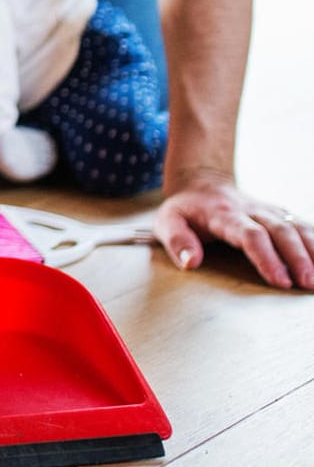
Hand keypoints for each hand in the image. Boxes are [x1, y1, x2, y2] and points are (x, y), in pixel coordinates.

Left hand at [154, 174, 313, 288]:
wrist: (202, 182)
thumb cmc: (185, 209)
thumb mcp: (166, 221)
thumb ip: (176, 240)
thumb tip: (190, 262)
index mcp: (224, 214)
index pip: (250, 235)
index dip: (267, 258)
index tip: (280, 281)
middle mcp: (252, 210)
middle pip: (281, 231)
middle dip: (297, 258)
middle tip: (307, 284)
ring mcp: (269, 210)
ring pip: (298, 226)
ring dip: (313, 250)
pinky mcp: (280, 214)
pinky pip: (305, 225)